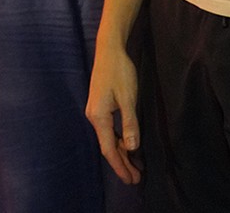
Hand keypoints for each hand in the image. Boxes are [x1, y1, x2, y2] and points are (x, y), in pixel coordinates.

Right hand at [86, 41, 142, 184]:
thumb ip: (130, 123)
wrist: (109, 50)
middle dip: (122, 164)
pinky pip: (109, 130)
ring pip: (109, 139)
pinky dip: (119, 140)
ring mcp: (95, 112)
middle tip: (136, 179)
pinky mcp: (100, 107)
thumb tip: (132, 148)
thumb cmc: (119, 71)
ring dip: (122, 153)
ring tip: (135, 167)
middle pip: (108, 147)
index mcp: (99, 117)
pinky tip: (128, 146)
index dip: (120, 166)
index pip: (109, 149)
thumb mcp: (128, 98)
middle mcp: (94, 117)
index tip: (131, 179)